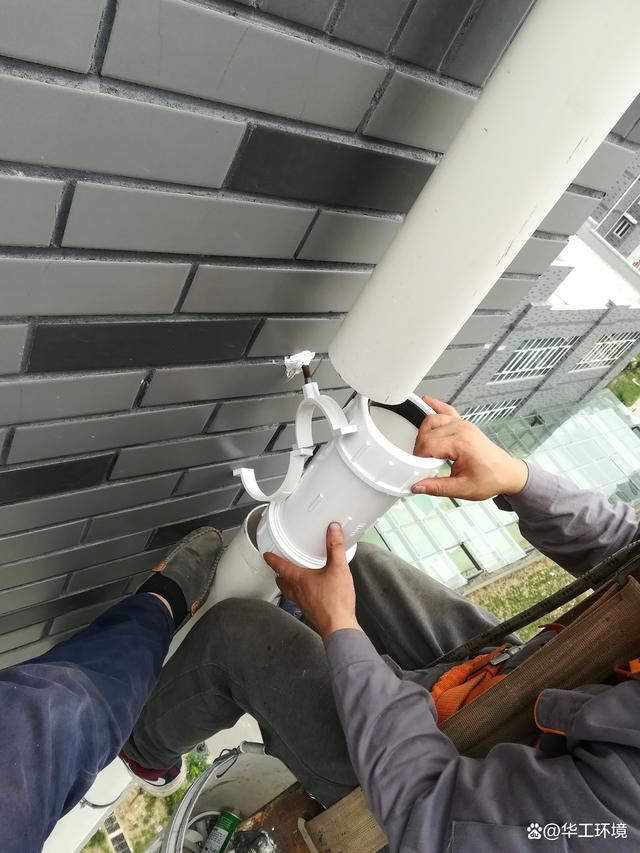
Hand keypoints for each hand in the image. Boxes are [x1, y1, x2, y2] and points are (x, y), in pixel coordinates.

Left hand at [263, 523, 359, 639]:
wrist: (339, 626)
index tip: (267, 555)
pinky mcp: (310, 610)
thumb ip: (336, 547)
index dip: (272, 559)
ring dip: (288, 584)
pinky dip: (300, 593)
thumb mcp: (338, 568)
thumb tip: (333, 530)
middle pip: (282, 581)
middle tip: (281, 565)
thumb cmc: (336, 601)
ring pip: (289, 591)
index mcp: (299, 579)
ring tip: (294, 577)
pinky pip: (299, 599)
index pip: (280, 567)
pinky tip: (311, 591)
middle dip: (280, 573)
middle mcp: (297, 592)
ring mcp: (303, 603)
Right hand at [412, 397, 528, 499]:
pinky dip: (435, 406)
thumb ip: (437, 487)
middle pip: (427, 433)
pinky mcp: (464, 424)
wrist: (507, 473)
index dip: (419, 459)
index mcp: (462, 443)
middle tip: (422, 465)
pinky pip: (446, 410)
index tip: (418, 471)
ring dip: (423, 434)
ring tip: (425, 451)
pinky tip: (426, 402)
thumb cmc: (491, 478)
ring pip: (431, 420)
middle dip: (419, 450)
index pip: (428, 445)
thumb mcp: (463, 489)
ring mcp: (463, 424)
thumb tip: (417, 486)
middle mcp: (462, 429)